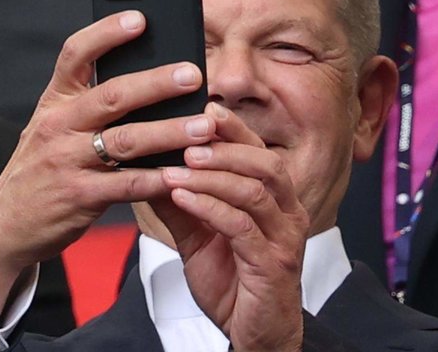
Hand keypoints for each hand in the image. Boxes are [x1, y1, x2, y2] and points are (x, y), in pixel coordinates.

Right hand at [0, 11, 215, 314]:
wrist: (4, 226)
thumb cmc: (44, 167)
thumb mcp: (55, 127)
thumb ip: (91, 103)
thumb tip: (150, 75)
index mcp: (55, 100)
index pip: (75, 55)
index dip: (107, 34)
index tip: (140, 19)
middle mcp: (58, 124)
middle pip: (112, 95)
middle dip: (156, 83)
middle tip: (193, 75)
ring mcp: (67, 160)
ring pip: (126, 139)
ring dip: (169, 131)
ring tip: (204, 126)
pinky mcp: (79, 196)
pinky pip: (128, 183)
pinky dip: (160, 178)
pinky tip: (186, 172)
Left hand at [152, 106, 309, 351]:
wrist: (255, 335)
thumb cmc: (234, 283)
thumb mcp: (199, 237)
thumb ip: (181, 203)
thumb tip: (149, 168)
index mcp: (276, 199)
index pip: (259, 150)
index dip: (233, 128)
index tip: (202, 108)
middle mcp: (288, 212)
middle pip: (264, 162)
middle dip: (225, 145)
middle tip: (186, 136)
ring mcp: (284, 237)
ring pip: (255, 190)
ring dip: (214, 174)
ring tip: (178, 165)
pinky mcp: (272, 264)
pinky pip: (242, 227)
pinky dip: (210, 208)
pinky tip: (183, 198)